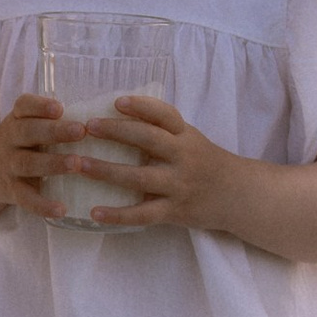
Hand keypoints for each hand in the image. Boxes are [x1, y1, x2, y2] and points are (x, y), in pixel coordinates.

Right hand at [0, 91, 77, 217]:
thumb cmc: (22, 143)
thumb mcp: (28, 124)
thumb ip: (53, 120)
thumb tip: (101, 116)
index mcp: (17, 119)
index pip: (24, 106)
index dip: (40, 106)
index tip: (60, 108)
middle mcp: (10, 140)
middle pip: (28, 132)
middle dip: (54, 131)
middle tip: (81, 130)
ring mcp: (9, 165)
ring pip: (28, 163)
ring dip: (53, 164)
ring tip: (77, 163)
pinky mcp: (12, 191)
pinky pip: (26, 199)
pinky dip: (43, 205)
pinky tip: (62, 209)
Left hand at [83, 93, 244, 232]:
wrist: (237, 195)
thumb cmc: (204, 162)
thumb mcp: (189, 139)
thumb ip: (162, 129)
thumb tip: (118, 111)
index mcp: (185, 135)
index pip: (165, 115)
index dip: (142, 106)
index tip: (117, 101)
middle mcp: (183, 157)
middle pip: (148, 140)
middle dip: (116, 132)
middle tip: (88, 127)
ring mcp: (178, 185)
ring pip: (139, 177)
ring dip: (106, 171)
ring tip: (79, 165)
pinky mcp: (174, 211)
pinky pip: (142, 214)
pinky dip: (118, 214)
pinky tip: (94, 212)